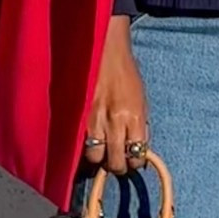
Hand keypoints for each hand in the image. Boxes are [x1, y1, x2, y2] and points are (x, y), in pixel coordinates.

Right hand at [83, 15, 150, 176]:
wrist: (104, 50)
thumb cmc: (125, 73)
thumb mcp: (141, 100)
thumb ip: (139, 125)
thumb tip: (139, 147)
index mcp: (134, 117)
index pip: (136, 155)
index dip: (136, 163)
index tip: (134, 160)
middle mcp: (113, 122)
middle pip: (114, 163)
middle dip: (117, 166)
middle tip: (117, 162)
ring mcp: (93, 120)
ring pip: (93, 157)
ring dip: (98, 159)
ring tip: (101, 153)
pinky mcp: (77, 116)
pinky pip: (80, 142)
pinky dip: (84, 146)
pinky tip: (88, 142)